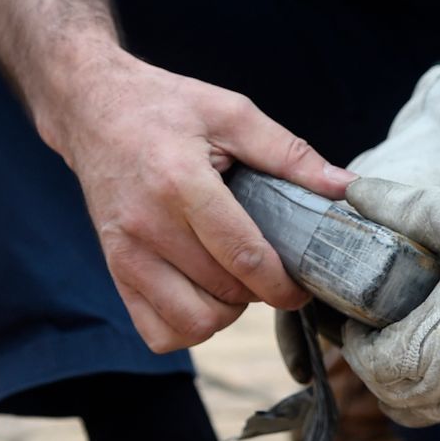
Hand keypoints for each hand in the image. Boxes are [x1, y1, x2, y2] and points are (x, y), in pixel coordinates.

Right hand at [37, 49, 354, 352]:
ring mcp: (125, 253)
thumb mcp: (231, 112)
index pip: (243, 257)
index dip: (283, 284)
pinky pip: (158, 332)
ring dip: (227, 313)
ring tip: (235, 280)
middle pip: (224, 294)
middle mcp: (147, 225)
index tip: (303, 285)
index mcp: (181, 184)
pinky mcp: (114, 270)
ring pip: (194, 324)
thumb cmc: (166, 108)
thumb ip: (290, 153)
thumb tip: (347, 187)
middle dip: (259, 291)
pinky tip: (204, 296)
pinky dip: (190, 327)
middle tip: (269, 269)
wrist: (92, 107)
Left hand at [276, 59, 439, 382]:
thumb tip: (354, 190)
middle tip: (381, 330)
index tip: (357, 317)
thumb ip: (401, 206)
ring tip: (414, 345)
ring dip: (408, 386)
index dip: (354, 341)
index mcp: (431, 346)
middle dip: (377, 365)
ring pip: (425, 413)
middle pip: (390, 395)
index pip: (368, 362)